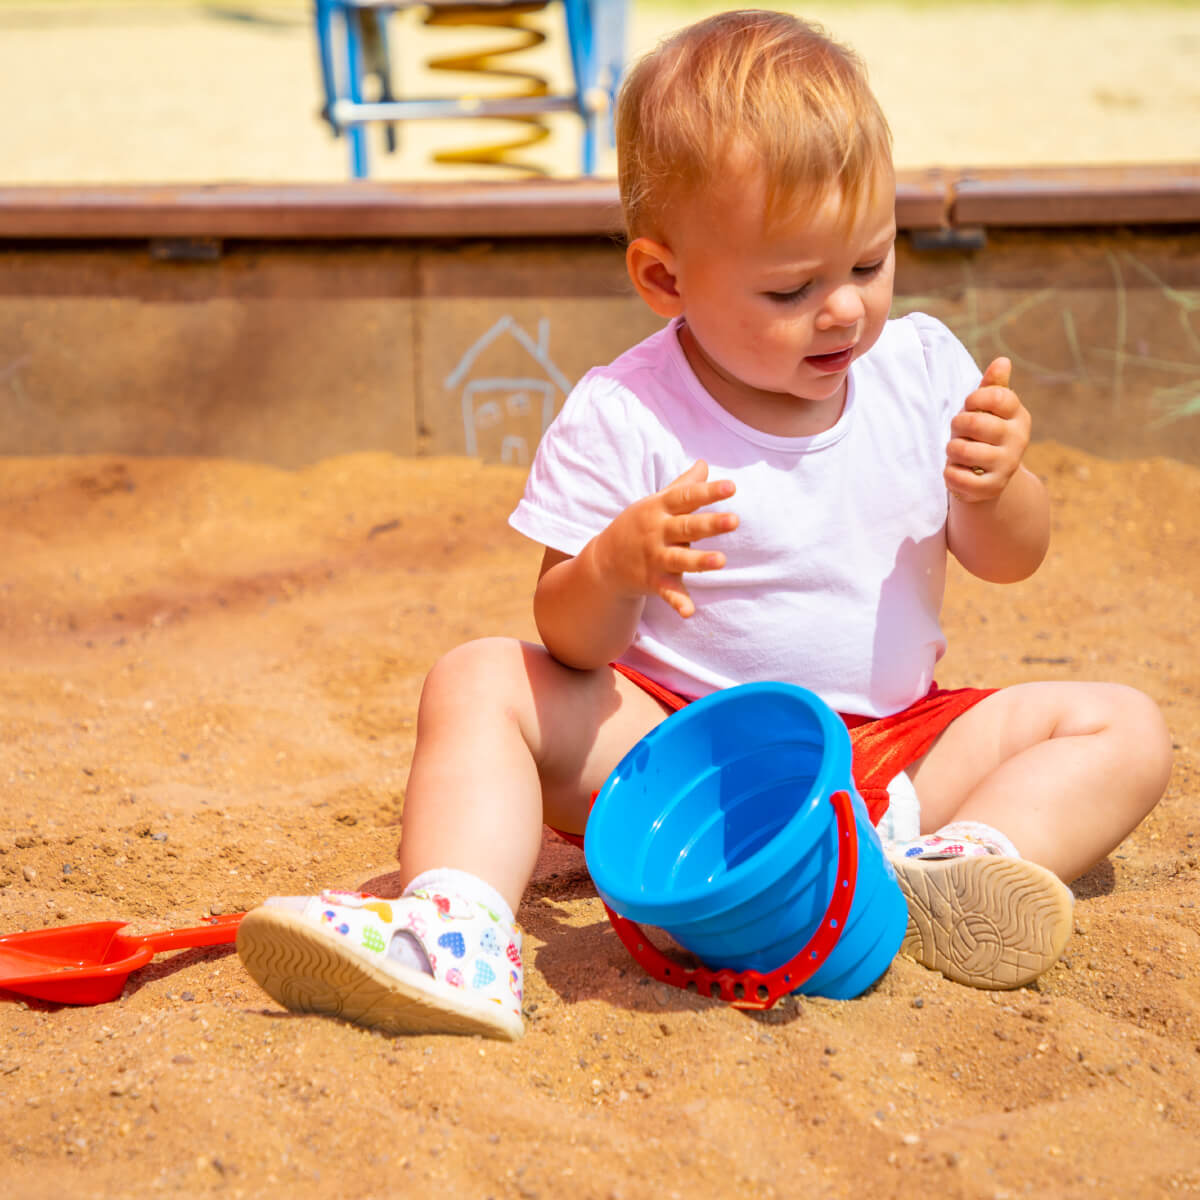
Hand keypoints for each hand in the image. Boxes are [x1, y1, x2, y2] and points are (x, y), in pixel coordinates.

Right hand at [593, 460, 737, 617]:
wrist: (604, 561)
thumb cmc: (639, 526)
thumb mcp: (656, 503)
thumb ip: (683, 486)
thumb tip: (704, 464)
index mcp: (660, 509)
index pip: (686, 497)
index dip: (708, 492)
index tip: (731, 487)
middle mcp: (658, 532)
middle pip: (686, 527)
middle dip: (709, 524)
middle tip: (734, 520)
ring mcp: (654, 558)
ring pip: (679, 559)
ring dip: (699, 561)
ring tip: (721, 561)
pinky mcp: (653, 581)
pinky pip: (667, 593)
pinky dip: (678, 602)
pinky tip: (690, 612)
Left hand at [944, 358, 1030, 501]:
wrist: (986, 475)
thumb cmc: (982, 433)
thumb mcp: (987, 409)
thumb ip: (993, 386)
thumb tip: (1002, 361)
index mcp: (1019, 416)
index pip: (998, 396)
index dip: (975, 398)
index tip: (969, 405)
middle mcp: (1019, 440)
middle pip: (974, 422)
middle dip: (957, 425)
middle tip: (960, 431)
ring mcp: (1007, 465)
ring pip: (962, 450)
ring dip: (951, 450)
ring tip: (957, 452)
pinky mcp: (992, 488)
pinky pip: (958, 477)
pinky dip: (949, 473)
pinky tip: (957, 471)